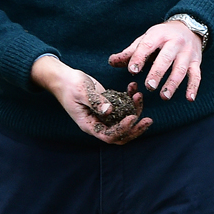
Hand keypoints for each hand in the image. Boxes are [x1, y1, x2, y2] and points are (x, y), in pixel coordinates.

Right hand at [31, 56, 150, 143]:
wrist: (65, 78)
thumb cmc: (70, 85)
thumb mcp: (82, 92)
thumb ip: (95, 101)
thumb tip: (109, 111)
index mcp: (90, 125)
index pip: (109, 135)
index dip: (123, 129)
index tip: (133, 117)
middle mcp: (99, 123)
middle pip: (121, 134)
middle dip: (136, 129)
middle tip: (148, 120)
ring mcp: (105, 115)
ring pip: (125, 120)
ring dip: (135, 110)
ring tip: (138, 95)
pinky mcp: (109, 106)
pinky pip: (124, 107)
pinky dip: (130, 100)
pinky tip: (133, 87)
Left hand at [109, 20, 202, 100]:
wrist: (189, 27)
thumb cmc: (162, 36)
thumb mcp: (147, 39)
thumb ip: (130, 52)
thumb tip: (112, 62)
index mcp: (159, 35)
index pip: (148, 45)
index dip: (140, 57)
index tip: (132, 71)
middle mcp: (175, 42)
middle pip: (166, 58)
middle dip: (157, 72)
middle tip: (149, 86)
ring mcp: (187, 53)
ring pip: (181, 69)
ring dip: (173, 83)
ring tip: (164, 96)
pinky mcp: (196, 61)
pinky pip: (196, 75)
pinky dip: (194, 87)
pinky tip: (189, 98)